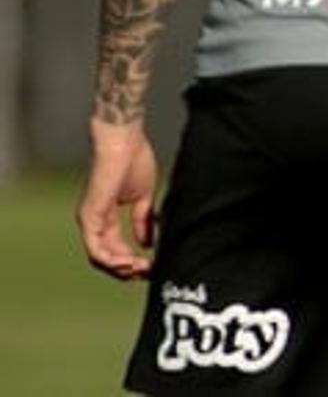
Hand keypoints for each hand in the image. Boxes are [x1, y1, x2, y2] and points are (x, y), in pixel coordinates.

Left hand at [77, 118, 158, 279]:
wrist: (124, 141)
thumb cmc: (133, 160)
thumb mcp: (143, 197)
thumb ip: (144, 220)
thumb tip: (147, 243)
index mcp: (105, 217)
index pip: (115, 249)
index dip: (134, 261)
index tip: (153, 265)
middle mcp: (94, 222)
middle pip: (106, 258)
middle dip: (129, 269)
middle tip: (150, 272)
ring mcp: (90, 220)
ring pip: (99, 258)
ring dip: (121, 268)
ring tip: (142, 269)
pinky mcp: (90, 216)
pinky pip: (96, 248)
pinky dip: (111, 259)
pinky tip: (129, 262)